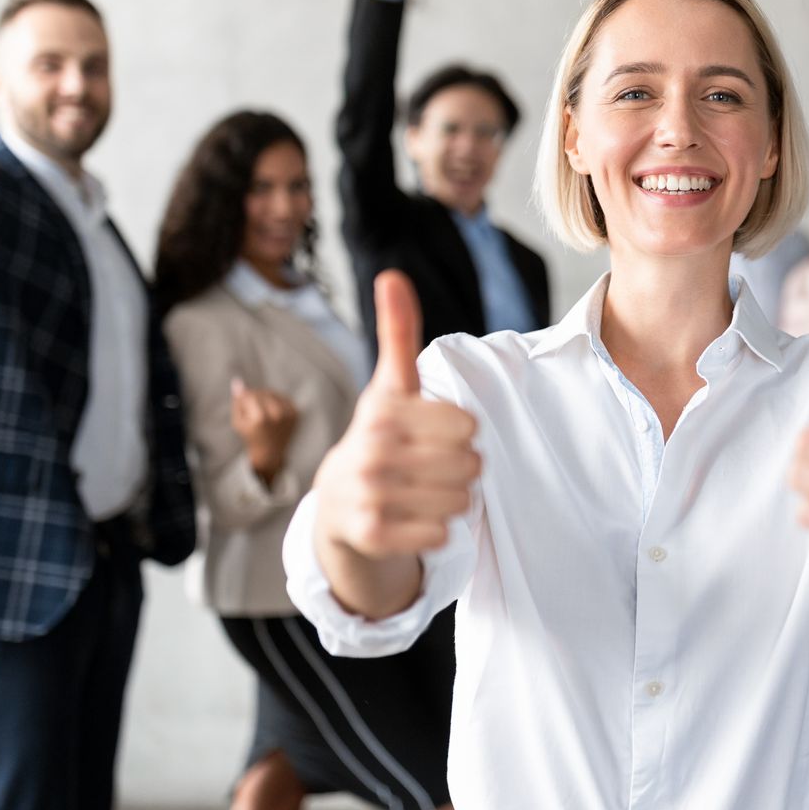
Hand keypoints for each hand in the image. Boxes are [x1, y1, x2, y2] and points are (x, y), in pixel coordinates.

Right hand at [230, 378, 298, 483]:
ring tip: (261, 410)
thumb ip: (237, 401)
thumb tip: (237, 381)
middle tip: (252, 408)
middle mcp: (276, 415)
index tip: (243, 403)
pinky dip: (276, 400)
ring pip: (273, 393)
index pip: (250, 394)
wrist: (270, 452)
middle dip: (255, 397)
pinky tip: (272, 411)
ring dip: (265, 397)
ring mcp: (288, 414)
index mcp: (260, 418)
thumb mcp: (238, 420)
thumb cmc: (251, 435)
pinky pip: (283, 397)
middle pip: (262, 392)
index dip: (245, 397)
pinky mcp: (295, 413)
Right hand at [313, 271, 478, 565]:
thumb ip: (397, 332)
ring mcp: (370, 495)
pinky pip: (442, 533)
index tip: (430, 433)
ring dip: (452, 500)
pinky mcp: (374, 534)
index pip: (468, 425)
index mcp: (383, 410)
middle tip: (428, 467)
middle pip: (471, 464)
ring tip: (421, 492)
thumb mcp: (389, 386)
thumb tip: (392, 274)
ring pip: (462, 500)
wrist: (337, 507)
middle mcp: (372, 450)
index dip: (458, 432)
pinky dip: (436, 530)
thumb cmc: (379, 438)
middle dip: (460, 467)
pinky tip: (411, 518)